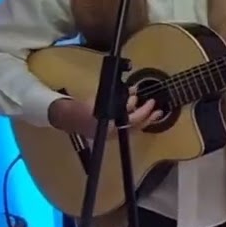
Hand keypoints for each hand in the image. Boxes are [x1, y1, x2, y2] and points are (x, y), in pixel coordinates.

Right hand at [47, 95, 161, 140]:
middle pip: (136, 127)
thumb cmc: (83, 107)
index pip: (133, 121)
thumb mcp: (101, 99)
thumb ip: (118, 97)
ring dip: (142, 117)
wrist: (67, 118)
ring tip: (148, 107)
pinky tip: (135, 110)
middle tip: (158, 110)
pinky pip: (126, 126)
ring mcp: (112, 135)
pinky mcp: (110, 133)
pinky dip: (132, 118)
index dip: (144, 112)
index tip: (152, 104)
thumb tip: (133, 91)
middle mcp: (114, 133)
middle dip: (148, 118)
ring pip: (132, 128)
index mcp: (111, 126)